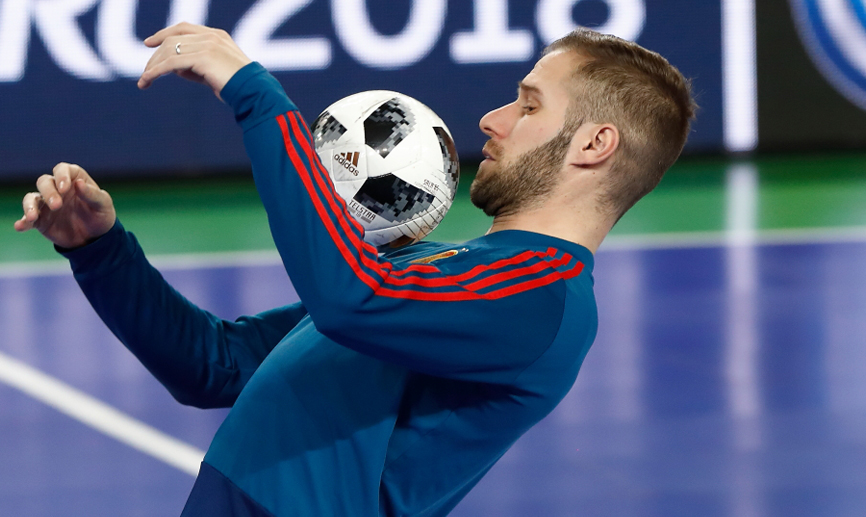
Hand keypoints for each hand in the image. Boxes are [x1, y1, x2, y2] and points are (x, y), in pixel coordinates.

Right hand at [14, 163, 116, 248]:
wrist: (96, 237)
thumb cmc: (101, 214)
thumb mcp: (103, 204)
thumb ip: (93, 194)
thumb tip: (78, 183)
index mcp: (73, 179)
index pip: (62, 170)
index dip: (61, 176)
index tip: (64, 188)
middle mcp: (57, 189)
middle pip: (44, 182)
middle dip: (49, 192)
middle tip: (57, 206)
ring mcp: (46, 204)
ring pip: (31, 198)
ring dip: (30, 206)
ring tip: (33, 217)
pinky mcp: (40, 220)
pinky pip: (28, 219)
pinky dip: (23, 221)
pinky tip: (20, 226)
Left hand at [138, 23, 252, 98]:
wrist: (254, 92)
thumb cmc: (237, 87)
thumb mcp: (215, 72)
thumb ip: (196, 67)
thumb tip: (174, 68)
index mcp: (217, 35)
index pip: (183, 28)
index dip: (164, 33)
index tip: (149, 43)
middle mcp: (211, 36)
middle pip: (172, 39)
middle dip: (155, 55)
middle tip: (145, 72)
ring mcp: (207, 45)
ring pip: (169, 50)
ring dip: (153, 65)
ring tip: (145, 80)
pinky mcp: (203, 58)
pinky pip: (171, 63)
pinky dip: (156, 71)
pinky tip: (147, 80)